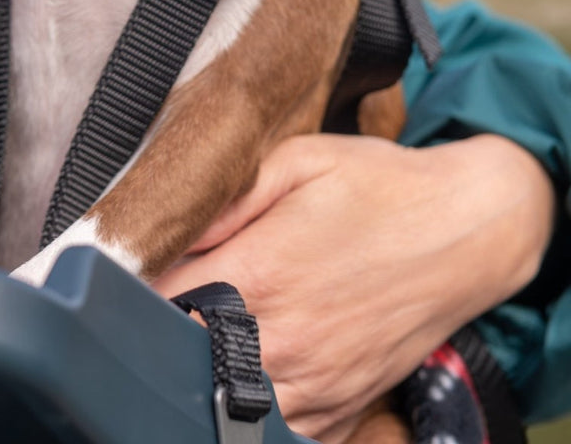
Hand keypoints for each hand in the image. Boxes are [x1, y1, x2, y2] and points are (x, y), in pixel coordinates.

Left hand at [152, 133, 555, 442]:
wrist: (466, 228)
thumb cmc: (374, 186)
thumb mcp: (292, 161)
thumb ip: (221, 200)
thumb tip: (159, 227)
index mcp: (260, 272)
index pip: (157, 299)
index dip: (126, 289)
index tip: (111, 276)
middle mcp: (285, 337)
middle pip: (183, 357)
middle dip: (154, 333)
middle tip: (143, 307)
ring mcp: (318, 381)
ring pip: (226, 404)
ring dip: (197, 374)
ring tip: (188, 337)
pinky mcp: (345, 405)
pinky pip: (282, 430)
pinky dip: (250, 408)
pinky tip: (238, 372)